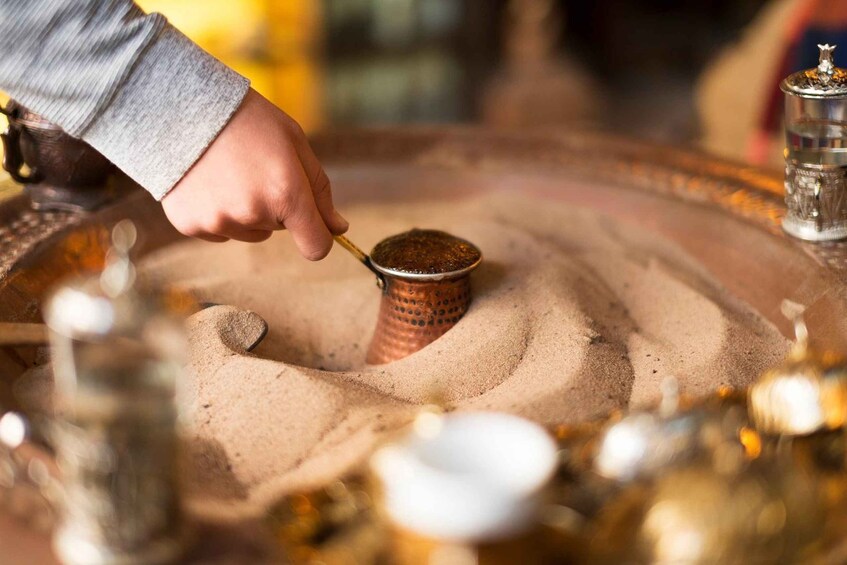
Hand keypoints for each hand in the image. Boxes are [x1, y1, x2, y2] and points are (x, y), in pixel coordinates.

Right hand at [161, 89, 347, 259]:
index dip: (320, 237)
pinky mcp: (190, 225)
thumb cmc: (246, 120)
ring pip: (249, 231)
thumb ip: (320, 191)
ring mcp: (219, 221)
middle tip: (255, 169)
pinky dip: (217, 211)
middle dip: (276, 207)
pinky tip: (207, 180)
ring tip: (229, 172)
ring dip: (246, 211)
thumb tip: (338, 228)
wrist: (178, 105)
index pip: (316, 246)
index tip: (315, 225)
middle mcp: (253, 214)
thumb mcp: (294, 144)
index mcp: (286, 193)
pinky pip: (219, 230)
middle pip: (279, 231)